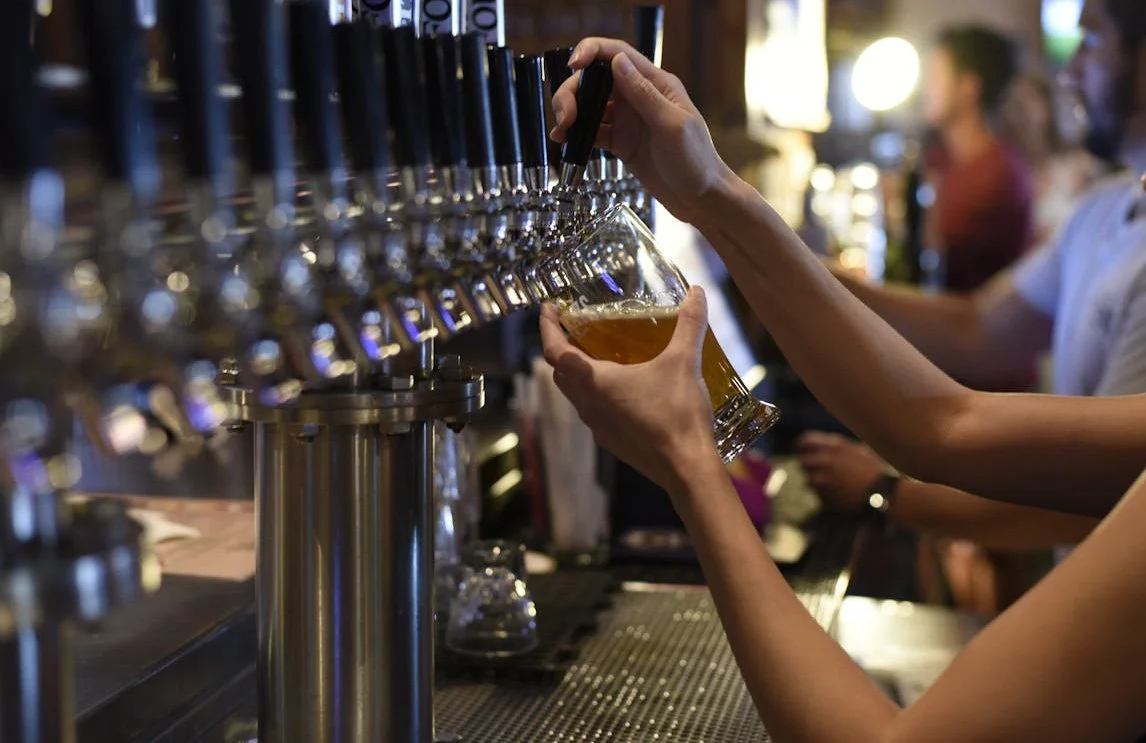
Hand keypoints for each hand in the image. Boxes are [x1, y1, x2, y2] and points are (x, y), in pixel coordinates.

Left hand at [538, 287, 720, 493]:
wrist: (686, 468)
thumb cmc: (677, 414)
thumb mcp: (684, 362)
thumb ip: (689, 324)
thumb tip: (697, 291)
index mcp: (595, 382)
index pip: (554, 351)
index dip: (547, 327)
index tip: (548, 309)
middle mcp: (588, 405)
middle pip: (560, 373)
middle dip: (561, 349)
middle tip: (575, 330)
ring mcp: (598, 427)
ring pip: (575, 395)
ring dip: (577, 373)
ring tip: (597, 355)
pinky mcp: (612, 441)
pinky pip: (593, 412)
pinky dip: (595, 394)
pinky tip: (622, 389)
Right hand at [550, 38, 736, 224]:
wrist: (701, 198)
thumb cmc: (697, 161)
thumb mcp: (671, 125)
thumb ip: (644, 94)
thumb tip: (617, 62)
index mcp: (656, 84)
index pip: (618, 55)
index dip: (592, 52)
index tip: (574, 64)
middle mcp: (639, 97)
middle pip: (596, 80)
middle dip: (574, 92)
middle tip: (565, 117)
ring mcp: (629, 120)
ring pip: (590, 105)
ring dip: (571, 113)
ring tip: (561, 131)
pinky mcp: (621, 142)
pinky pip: (593, 131)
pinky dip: (577, 134)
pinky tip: (565, 141)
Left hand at [794, 431, 886, 510]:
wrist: (883, 493)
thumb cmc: (875, 469)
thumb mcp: (858, 449)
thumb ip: (837, 446)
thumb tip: (820, 444)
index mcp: (832, 447)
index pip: (804, 442)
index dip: (802, 446)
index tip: (801, 449)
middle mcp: (823, 462)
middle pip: (802, 462)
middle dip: (808, 465)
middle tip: (817, 469)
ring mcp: (822, 481)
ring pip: (809, 481)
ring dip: (817, 482)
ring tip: (835, 484)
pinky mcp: (824, 498)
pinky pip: (818, 495)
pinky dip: (825, 495)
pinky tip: (840, 494)